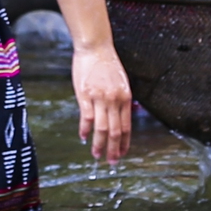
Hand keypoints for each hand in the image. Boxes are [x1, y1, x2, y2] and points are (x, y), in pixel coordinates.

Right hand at [74, 42, 133, 162]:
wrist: (95, 47)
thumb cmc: (107, 64)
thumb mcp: (121, 82)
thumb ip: (122, 100)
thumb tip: (122, 116)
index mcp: (125, 98)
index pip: (126, 126)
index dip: (124, 142)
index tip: (122, 154)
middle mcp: (114, 100)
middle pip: (115, 131)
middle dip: (114, 149)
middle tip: (112, 162)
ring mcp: (100, 98)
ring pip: (101, 129)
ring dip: (99, 145)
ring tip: (97, 155)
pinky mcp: (85, 95)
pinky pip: (87, 118)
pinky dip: (85, 130)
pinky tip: (84, 137)